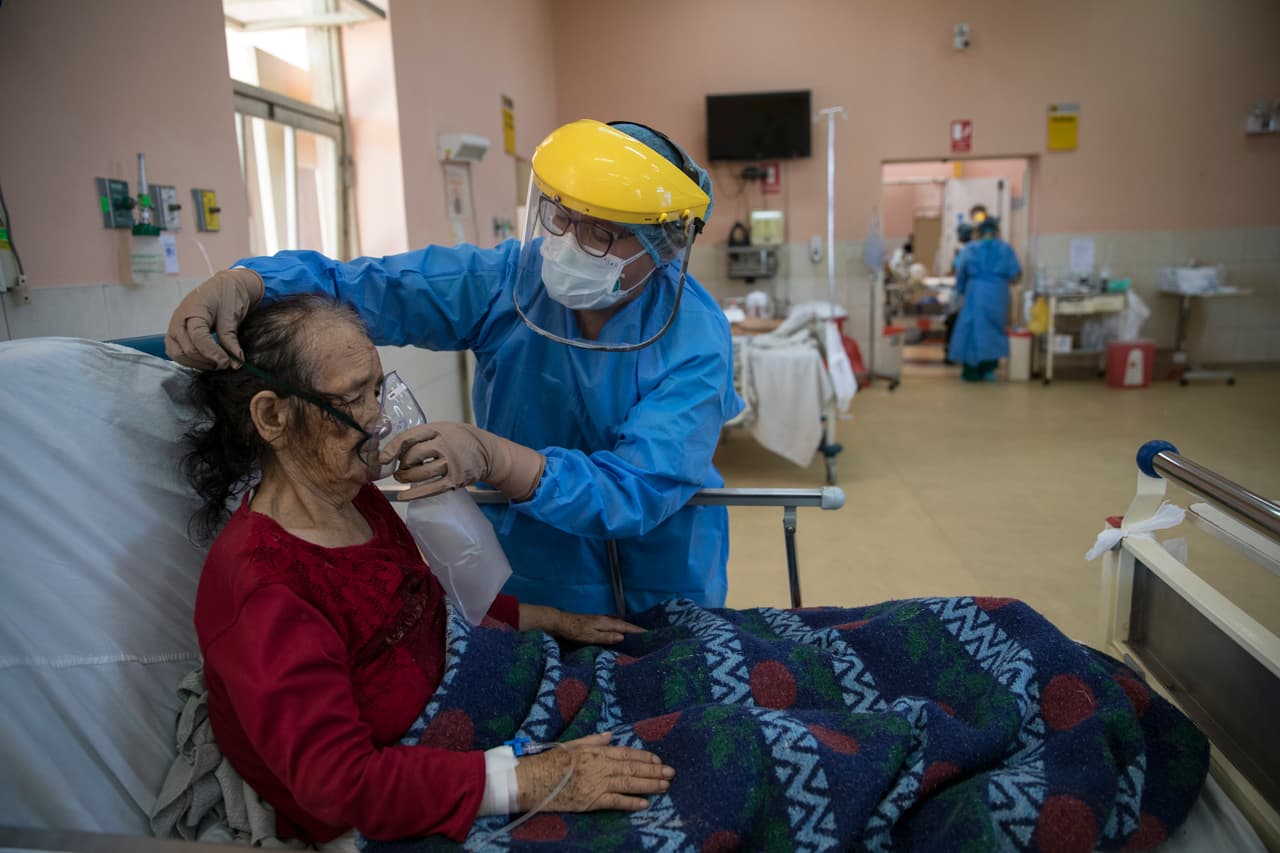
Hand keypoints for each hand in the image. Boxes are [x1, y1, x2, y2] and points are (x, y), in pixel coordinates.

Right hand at [165, 269, 264, 368]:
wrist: (223, 285)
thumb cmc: (228, 294)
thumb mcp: (232, 314)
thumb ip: (230, 338)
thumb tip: (236, 362)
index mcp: (193, 308)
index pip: (198, 337)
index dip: (212, 352)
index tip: (227, 362)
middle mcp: (179, 318)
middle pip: (186, 349)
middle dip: (206, 360)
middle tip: (225, 364)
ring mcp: (174, 326)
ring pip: (178, 354)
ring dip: (198, 364)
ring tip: (217, 364)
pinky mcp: (176, 334)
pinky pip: (176, 352)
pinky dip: (190, 361)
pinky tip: (206, 361)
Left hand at [379, 422, 544, 501]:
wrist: (488, 451)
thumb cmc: (460, 439)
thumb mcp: (443, 429)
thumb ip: (422, 436)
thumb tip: (395, 450)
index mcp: (439, 430)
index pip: (409, 437)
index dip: (393, 448)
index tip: (383, 457)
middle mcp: (445, 445)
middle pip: (413, 456)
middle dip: (401, 465)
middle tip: (399, 468)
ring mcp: (451, 464)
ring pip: (419, 473)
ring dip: (406, 477)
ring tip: (403, 477)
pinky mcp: (454, 480)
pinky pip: (430, 489)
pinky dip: (414, 494)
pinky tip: (402, 497)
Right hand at [515, 732, 672, 812]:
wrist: (530, 780)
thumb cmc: (549, 761)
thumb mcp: (572, 744)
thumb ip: (593, 740)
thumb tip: (611, 736)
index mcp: (595, 751)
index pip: (626, 753)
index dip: (644, 757)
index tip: (659, 761)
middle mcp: (598, 766)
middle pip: (631, 768)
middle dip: (653, 771)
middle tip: (671, 773)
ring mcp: (594, 784)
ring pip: (628, 783)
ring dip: (648, 785)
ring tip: (665, 787)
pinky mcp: (589, 801)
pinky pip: (614, 801)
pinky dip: (631, 802)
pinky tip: (645, 803)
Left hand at [519, 604, 643, 644]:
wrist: (561, 622)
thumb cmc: (575, 631)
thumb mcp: (591, 636)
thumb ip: (607, 637)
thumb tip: (623, 636)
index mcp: (606, 623)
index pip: (626, 627)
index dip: (638, 631)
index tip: (649, 633)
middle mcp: (606, 619)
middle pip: (625, 625)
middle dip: (636, 629)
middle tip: (648, 635)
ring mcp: (601, 620)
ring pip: (619, 625)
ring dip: (629, 629)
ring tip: (638, 635)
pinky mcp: (597, 623)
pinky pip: (614, 626)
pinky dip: (621, 629)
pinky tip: (621, 632)